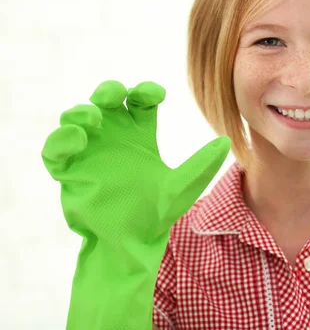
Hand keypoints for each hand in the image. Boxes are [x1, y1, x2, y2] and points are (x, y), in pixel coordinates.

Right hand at [42, 80, 229, 251]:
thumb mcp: (182, 188)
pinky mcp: (69, 172)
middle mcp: (113, 138)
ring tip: (94, 119)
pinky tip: (77, 139)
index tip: (156, 94)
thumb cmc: (156, 215)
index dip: (145, 91)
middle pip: (106, 101)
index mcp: (139, 136)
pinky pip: (55, 150)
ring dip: (82, 113)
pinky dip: (61, 140)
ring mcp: (89, 153)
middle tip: (116, 95)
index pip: (139, 102)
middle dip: (108, 91)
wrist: (130, 245)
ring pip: (76, 118)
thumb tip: (226, 141)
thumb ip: (201, 165)